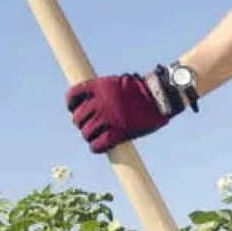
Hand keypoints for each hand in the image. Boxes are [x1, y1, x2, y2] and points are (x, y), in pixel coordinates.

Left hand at [65, 67, 196, 154]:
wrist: (159, 96)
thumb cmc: (141, 89)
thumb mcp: (118, 83)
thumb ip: (102, 92)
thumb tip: (89, 102)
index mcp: (99, 86)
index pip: (72, 95)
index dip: (71, 104)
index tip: (74, 108)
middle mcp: (100, 102)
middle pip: (77, 118)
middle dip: (81, 123)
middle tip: (89, 125)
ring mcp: (108, 118)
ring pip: (86, 133)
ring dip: (89, 136)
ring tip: (96, 136)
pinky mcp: (117, 133)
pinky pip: (98, 145)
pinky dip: (96, 147)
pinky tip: (100, 146)